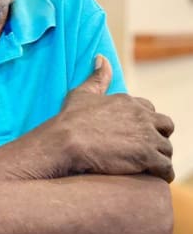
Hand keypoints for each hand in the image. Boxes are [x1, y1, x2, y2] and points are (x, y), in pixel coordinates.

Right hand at [58, 55, 173, 180]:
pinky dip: (163, 173)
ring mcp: (146, 136)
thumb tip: (102, 58)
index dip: (142, 122)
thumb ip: (97, 77)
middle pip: (165, 126)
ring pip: (167, 148)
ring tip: (148, 167)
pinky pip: (166, 167)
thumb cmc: (70, 118)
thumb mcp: (82, 93)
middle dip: (158, 137)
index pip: (149, 109)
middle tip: (144, 149)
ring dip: (160, 157)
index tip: (133, 132)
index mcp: (128, 101)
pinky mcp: (147, 156)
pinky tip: (153, 176)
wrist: (66, 141)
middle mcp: (141, 116)